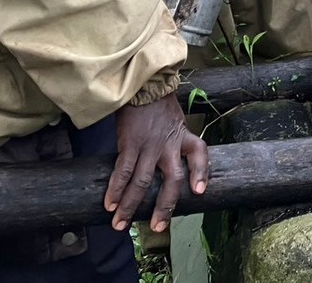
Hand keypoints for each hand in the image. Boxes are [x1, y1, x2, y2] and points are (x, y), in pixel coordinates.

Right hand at [106, 96, 208, 233]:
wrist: (141, 83)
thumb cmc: (156, 104)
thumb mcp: (175, 120)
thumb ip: (176, 140)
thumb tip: (170, 163)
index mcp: (184, 135)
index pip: (201, 153)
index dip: (202, 173)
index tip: (199, 192)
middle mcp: (170, 144)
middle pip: (172, 179)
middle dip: (164, 206)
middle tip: (159, 227)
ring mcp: (150, 145)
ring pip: (142, 182)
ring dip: (130, 205)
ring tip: (121, 224)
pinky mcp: (130, 143)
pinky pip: (122, 171)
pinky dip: (116, 189)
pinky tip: (110, 204)